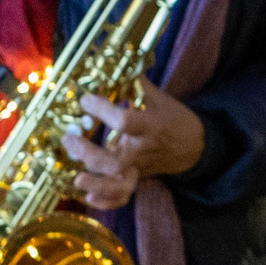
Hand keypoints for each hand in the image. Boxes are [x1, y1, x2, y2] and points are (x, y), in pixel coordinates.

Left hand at [63, 80, 207, 208]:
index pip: (125, 121)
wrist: (196, 146)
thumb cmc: (173, 118)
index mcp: (151, 126)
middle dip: (89, 154)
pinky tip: (88, 196)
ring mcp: (140, 168)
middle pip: (115, 161)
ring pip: (119, 185)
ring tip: (76, 178)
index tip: (85, 100)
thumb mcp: (159, 98)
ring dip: (96, 184)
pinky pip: (122, 198)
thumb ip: (134, 85)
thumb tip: (112, 63)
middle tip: (69, 139)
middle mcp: (144, 150)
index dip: (103, 111)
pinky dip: (105, 202)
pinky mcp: (137, 180)